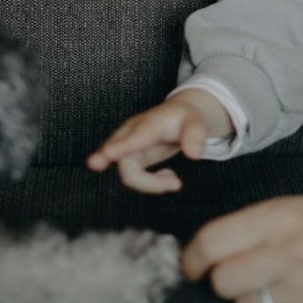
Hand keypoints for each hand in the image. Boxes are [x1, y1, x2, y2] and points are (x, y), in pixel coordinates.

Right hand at [86, 88, 233, 193]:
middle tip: (106, 166)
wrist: (182, 117)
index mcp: (149, 123)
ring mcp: (130, 147)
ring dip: (151, 184)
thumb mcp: (197, 121)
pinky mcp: (132, 159)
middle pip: (122, 155)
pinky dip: (152, 184)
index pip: (135, 135)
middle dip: (114, 162)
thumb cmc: (186, 118)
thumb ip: (196, 135)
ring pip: (129, 173)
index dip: (122, 145)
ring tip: (176, 182)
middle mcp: (133, 134)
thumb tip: (195, 155)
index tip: (108, 153)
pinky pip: (134, 177)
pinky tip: (170, 178)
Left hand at [182, 196, 302, 302]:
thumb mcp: (302, 209)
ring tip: (276, 287)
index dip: (192, 258)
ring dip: (251, 301)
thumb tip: (208, 250)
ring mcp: (301, 288)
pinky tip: (299, 299)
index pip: (212, 240)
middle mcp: (288, 251)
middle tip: (240, 276)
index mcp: (282, 217)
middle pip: (221, 280)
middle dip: (223, 282)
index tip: (192, 266)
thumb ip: (256, 225)